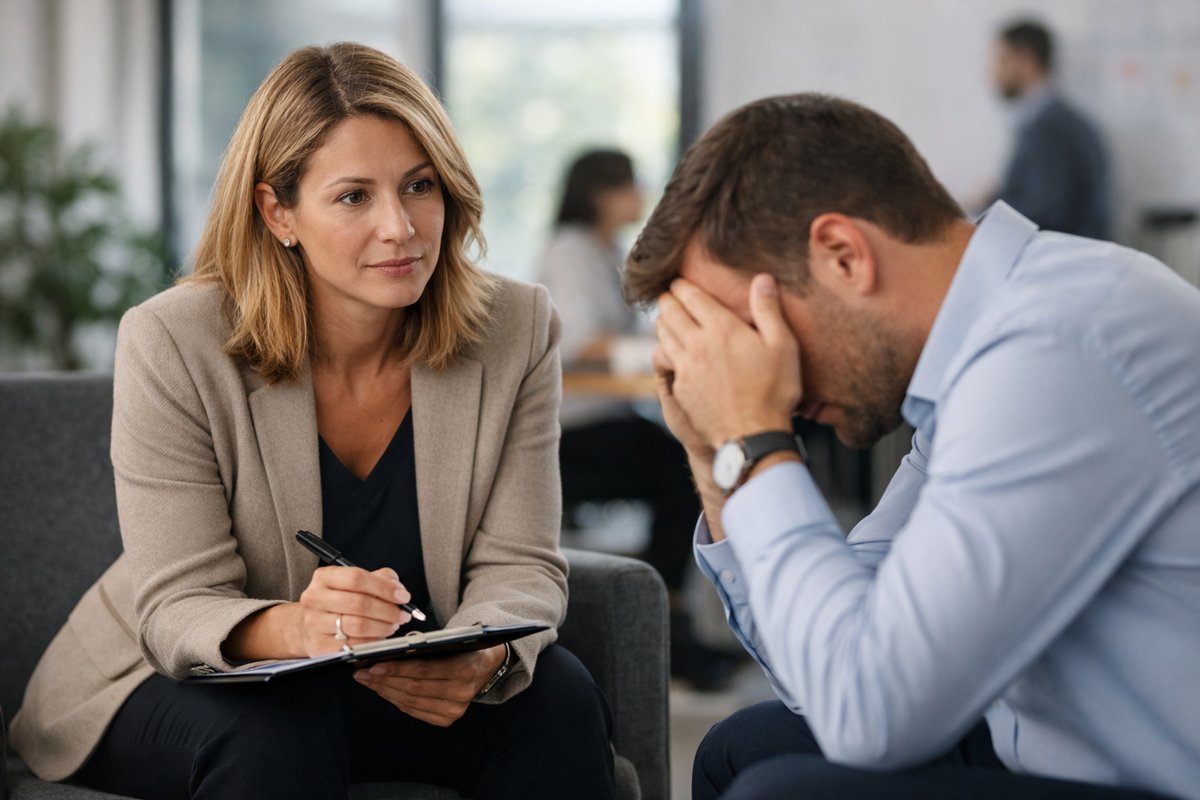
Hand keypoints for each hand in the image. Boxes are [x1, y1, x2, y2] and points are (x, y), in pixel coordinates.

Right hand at [296, 566, 411, 655]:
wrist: (310, 625)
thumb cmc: (338, 601)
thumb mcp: (354, 583)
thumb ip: (379, 578)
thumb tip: (398, 588)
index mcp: (324, 577)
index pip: (356, 578)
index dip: (384, 588)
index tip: (403, 596)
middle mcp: (315, 598)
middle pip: (359, 603)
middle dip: (388, 610)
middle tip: (403, 615)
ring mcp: (314, 623)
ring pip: (358, 625)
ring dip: (383, 627)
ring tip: (392, 625)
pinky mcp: (319, 645)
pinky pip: (353, 645)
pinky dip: (372, 642)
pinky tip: (379, 637)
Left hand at [353, 644, 506, 725]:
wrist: (486, 665)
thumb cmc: (463, 646)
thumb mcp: (451, 638)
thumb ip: (426, 643)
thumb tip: (389, 649)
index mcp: (466, 669)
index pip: (424, 670)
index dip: (396, 669)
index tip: (372, 665)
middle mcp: (462, 693)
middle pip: (414, 688)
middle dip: (384, 680)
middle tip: (361, 672)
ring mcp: (455, 710)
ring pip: (411, 701)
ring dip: (384, 691)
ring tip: (366, 680)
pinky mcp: (447, 720)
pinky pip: (414, 711)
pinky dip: (395, 700)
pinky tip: (382, 690)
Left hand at [655, 273, 801, 448]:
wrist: (752, 435)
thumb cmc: (774, 391)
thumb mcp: (782, 346)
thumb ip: (769, 309)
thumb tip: (762, 279)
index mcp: (721, 328)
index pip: (692, 297)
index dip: (682, 286)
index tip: (679, 281)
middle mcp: (697, 344)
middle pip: (670, 313)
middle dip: (667, 300)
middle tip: (667, 295)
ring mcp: (685, 368)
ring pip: (663, 336)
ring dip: (663, 323)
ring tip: (665, 319)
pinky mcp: (680, 388)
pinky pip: (665, 361)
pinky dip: (664, 350)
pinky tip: (670, 352)